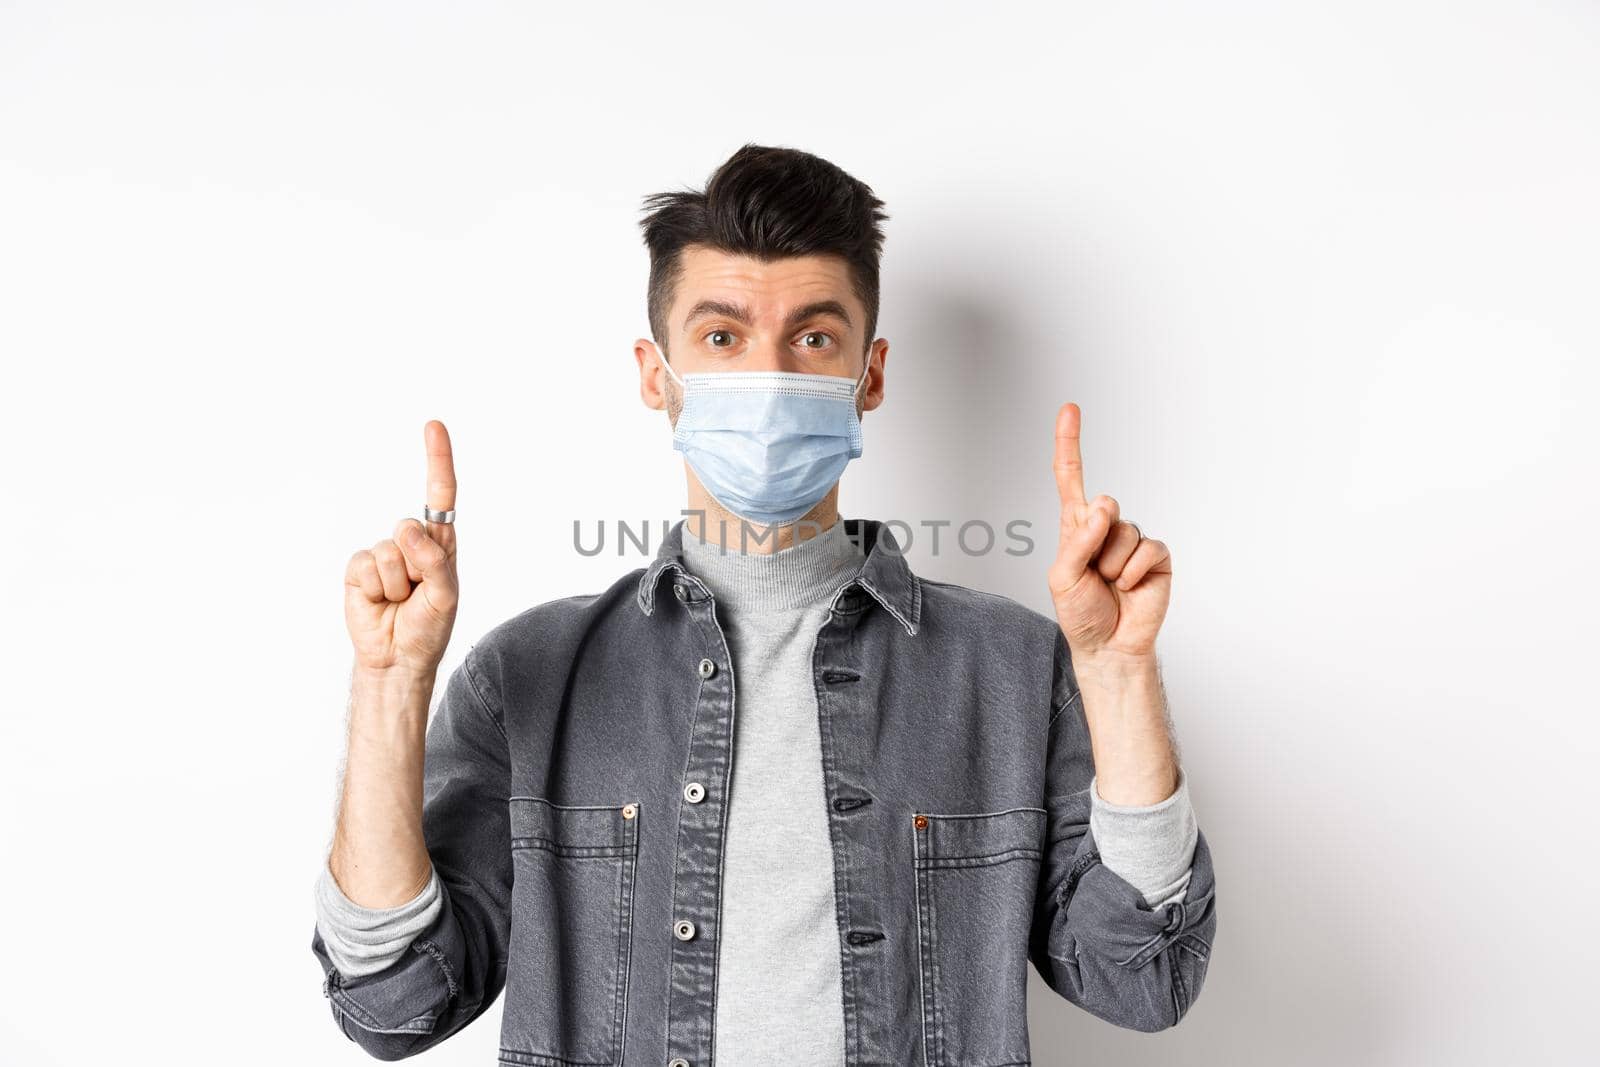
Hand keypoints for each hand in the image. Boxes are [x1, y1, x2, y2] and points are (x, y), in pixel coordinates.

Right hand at [343, 419, 459, 675]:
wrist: (396, 658)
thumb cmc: (427, 627)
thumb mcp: (445, 596)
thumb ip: (434, 561)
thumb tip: (408, 527)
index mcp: (440, 544)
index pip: (440, 495)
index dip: (437, 459)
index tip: (433, 426)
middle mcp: (411, 543)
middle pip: (410, 528)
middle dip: (417, 565)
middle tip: (417, 594)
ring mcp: (383, 554)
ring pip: (388, 552)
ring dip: (396, 584)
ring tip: (399, 602)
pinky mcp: (358, 569)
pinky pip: (365, 566)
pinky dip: (375, 589)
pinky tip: (379, 603)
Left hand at [1047, 402, 1171, 660]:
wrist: (1109, 647)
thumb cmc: (1081, 613)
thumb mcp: (1064, 578)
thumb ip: (1078, 541)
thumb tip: (1104, 506)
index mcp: (1075, 526)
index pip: (1071, 478)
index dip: (1069, 443)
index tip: (1070, 408)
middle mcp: (1105, 527)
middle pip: (1103, 507)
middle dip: (1095, 540)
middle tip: (1093, 574)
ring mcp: (1132, 541)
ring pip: (1124, 531)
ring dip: (1112, 564)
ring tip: (1110, 585)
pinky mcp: (1156, 557)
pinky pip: (1147, 548)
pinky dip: (1134, 571)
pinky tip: (1130, 588)